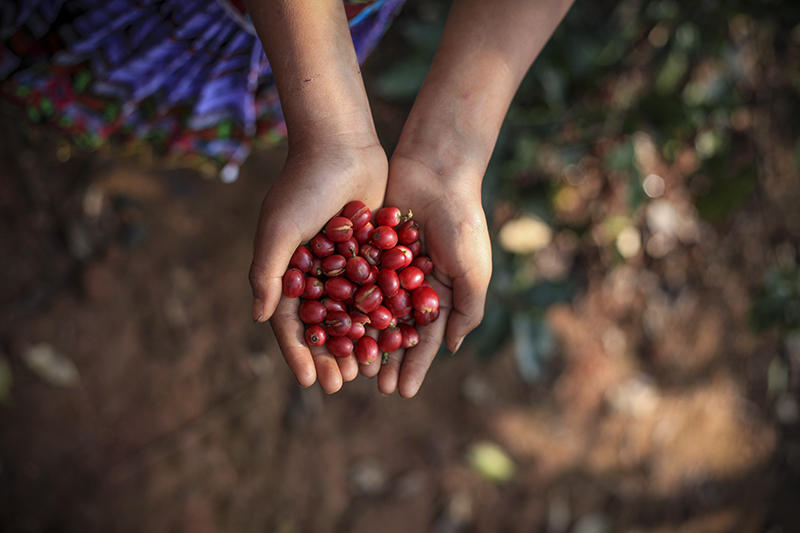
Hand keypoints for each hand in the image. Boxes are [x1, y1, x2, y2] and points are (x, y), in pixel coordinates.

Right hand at [250, 142, 387, 392]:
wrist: (341, 145)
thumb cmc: (302, 185)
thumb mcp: (279, 229)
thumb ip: (267, 272)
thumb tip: (259, 317)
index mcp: (288, 272)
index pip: (291, 323)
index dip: (299, 353)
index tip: (310, 381)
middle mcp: (316, 274)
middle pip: (324, 326)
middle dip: (331, 357)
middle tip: (342, 385)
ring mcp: (345, 266)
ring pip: (354, 315)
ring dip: (359, 344)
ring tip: (368, 373)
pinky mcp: (372, 253)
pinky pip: (378, 292)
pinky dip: (384, 315)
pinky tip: (394, 339)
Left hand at [364, 154, 491, 397]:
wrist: (437, 172)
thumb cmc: (462, 223)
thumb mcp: (472, 272)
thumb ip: (466, 311)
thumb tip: (451, 348)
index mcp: (441, 294)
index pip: (426, 339)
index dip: (415, 365)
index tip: (402, 392)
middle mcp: (414, 286)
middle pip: (397, 330)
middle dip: (386, 358)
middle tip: (371, 385)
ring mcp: (390, 269)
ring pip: (372, 312)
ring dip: (362, 339)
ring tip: (350, 364)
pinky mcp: (369, 250)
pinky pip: (355, 282)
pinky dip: (345, 304)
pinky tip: (333, 326)